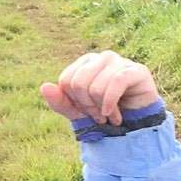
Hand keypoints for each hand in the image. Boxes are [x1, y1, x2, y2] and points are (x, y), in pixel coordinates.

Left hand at [41, 50, 161, 125]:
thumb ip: (58, 101)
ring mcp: (120, 61)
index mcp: (85, 62)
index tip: (86, 111)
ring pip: (96, 87)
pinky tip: (114, 115)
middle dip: (87, 107)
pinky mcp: (136, 71)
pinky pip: (116, 83)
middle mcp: (102, 57)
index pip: (66, 80)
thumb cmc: (104, 112)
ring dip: (101, 110)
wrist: (134, 122)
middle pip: (79, 84)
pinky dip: (111, 104)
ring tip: (110, 115)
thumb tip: (44, 87)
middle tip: (98, 116)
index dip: (73, 102)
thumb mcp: (76, 111)